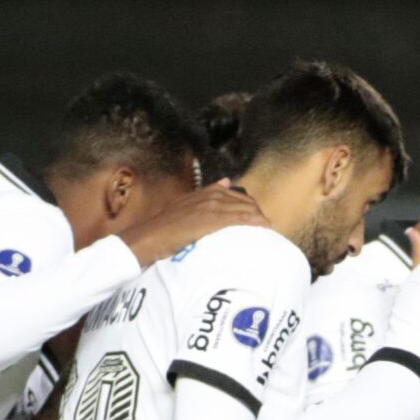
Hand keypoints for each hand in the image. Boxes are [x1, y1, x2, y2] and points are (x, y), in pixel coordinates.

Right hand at [120, 182, 268, 267]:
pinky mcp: (211, 219)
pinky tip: (264, 228)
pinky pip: (239, 218)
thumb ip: (205, 198)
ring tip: (268, 230)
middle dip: (257, 213)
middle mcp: (211, 195)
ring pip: (245, 209)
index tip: (258, 218)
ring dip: (259, 219)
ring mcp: (212, 206)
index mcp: (206, 192)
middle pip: (245, 201)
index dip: (250, 207)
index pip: (237, 196)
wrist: (151, 236)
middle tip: (265, 228)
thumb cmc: (165, 228)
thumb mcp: (186, 207)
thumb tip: (226, 182)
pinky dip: (254, 222)